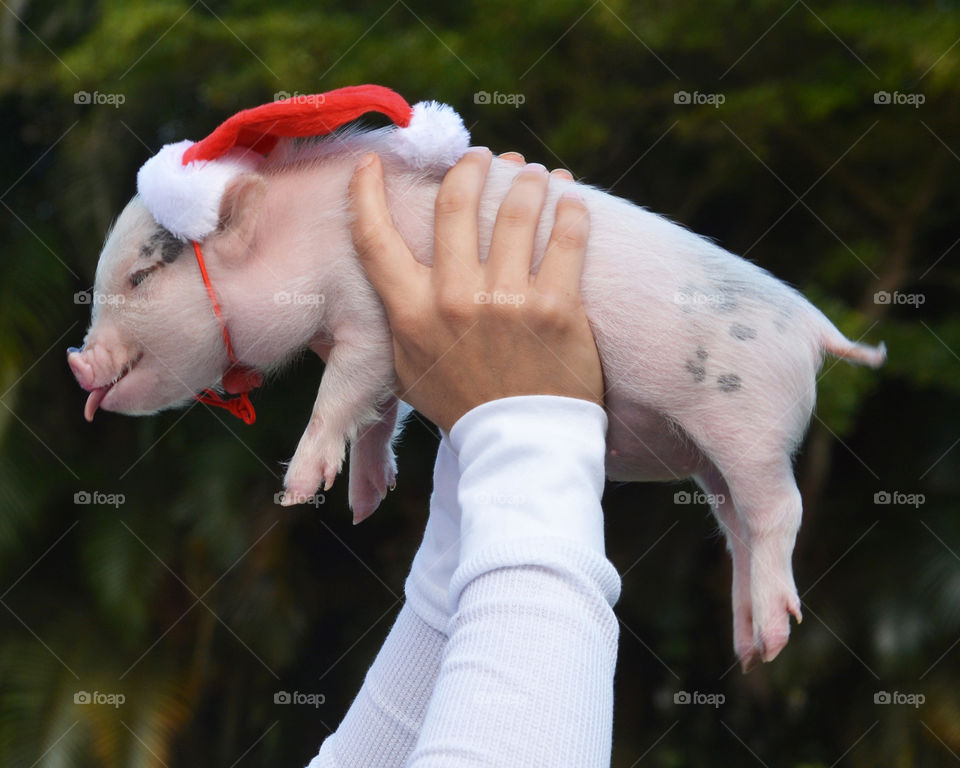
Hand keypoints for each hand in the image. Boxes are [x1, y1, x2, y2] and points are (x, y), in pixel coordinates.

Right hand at [349, 149, 601, 432]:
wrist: (519, 446)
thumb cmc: (463, 403)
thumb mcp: (410, 366)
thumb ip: (402, 317)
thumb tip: (390, 272)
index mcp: (412, 313)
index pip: (375, 238)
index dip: (366, 192)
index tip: (371, 162)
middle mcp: (455, 299)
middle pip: (454, 203)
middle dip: (469, 167)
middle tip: (482, 158)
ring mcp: (508, 301)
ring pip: (516, 209)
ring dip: (526, 180)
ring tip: (531, 175)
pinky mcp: (557, 307)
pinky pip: (566, 236)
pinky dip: (570, 208)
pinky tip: (570, 199)